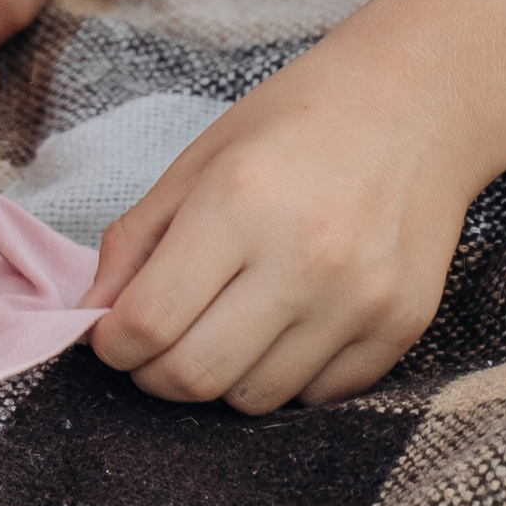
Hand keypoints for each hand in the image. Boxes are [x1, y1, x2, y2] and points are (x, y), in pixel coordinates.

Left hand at [90, 37, 480, 409]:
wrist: (414, 107)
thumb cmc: (295, 123)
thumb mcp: (198, 161)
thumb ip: (136, 240)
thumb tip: (91, 313)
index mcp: (238, 204)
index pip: (150, 321)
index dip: (112, 344)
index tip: (109, 337)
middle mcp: (303, 260)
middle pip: (196, 375)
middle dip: (154, 374)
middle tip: (151, 348)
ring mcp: (359, 302)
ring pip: (256, 398)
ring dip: (220, 380)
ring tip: (219, 329)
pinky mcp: (401, 328)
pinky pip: (318, 397)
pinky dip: (284, 378)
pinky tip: (279, 329)